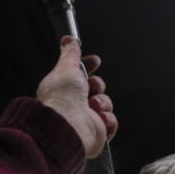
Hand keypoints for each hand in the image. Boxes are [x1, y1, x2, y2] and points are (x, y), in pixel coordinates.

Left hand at [36, 36, 116, 157]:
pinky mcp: (96, 133)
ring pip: (105, 104)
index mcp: (63, 90)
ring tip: (92, 107)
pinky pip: (111, 123)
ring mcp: (85, 120)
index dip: (89, 67)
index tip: (94, 61)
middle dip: (97, 85)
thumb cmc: (63, 98)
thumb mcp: (66, 67)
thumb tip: (68, 40)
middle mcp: (73, 105)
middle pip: (96, 88)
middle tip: (91, 87)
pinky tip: (100, 119)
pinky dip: (108, 120)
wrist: (69, 125)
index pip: (79, 75)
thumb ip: (70, 53)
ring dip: (102, 103)